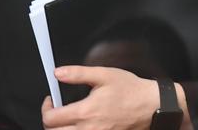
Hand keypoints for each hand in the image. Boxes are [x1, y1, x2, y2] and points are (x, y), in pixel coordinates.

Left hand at [41, 65, 159, 129]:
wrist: (151, 106)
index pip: (51, 119)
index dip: (46, 108)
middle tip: (55, 111)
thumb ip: (77, 74)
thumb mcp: (103, 75)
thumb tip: (58, 73)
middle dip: (50, 123)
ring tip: (65, 120)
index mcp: (85, 112)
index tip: (50, 100)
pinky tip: (79, 125)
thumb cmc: (129, 90)